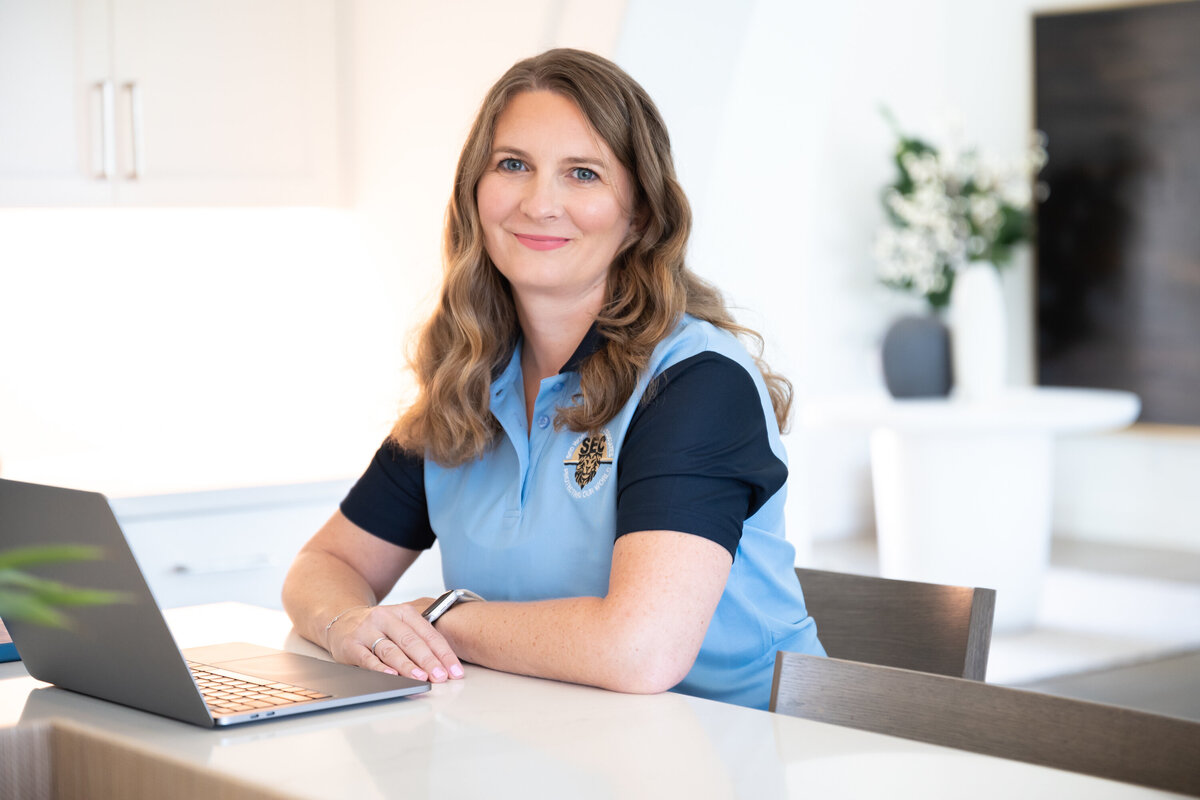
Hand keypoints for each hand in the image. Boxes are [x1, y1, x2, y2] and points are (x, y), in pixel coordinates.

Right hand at [326, 600, 464, 682]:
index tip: (455, 671)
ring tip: (421, 677)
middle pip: (411, 641)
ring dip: (408, 665)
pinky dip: (380, 668)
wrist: (341, 621)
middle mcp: (386, 617)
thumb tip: (444, 666)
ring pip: (391, 650)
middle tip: (441, 676)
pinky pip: (367, 658)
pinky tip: (392, 675)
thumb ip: (419, 640)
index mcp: (404, 612)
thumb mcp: (400, 625)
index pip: (429, 634)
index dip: (444, 654)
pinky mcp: (351, 644)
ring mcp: (367, 630)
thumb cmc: (379, 628)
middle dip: (429, 660)